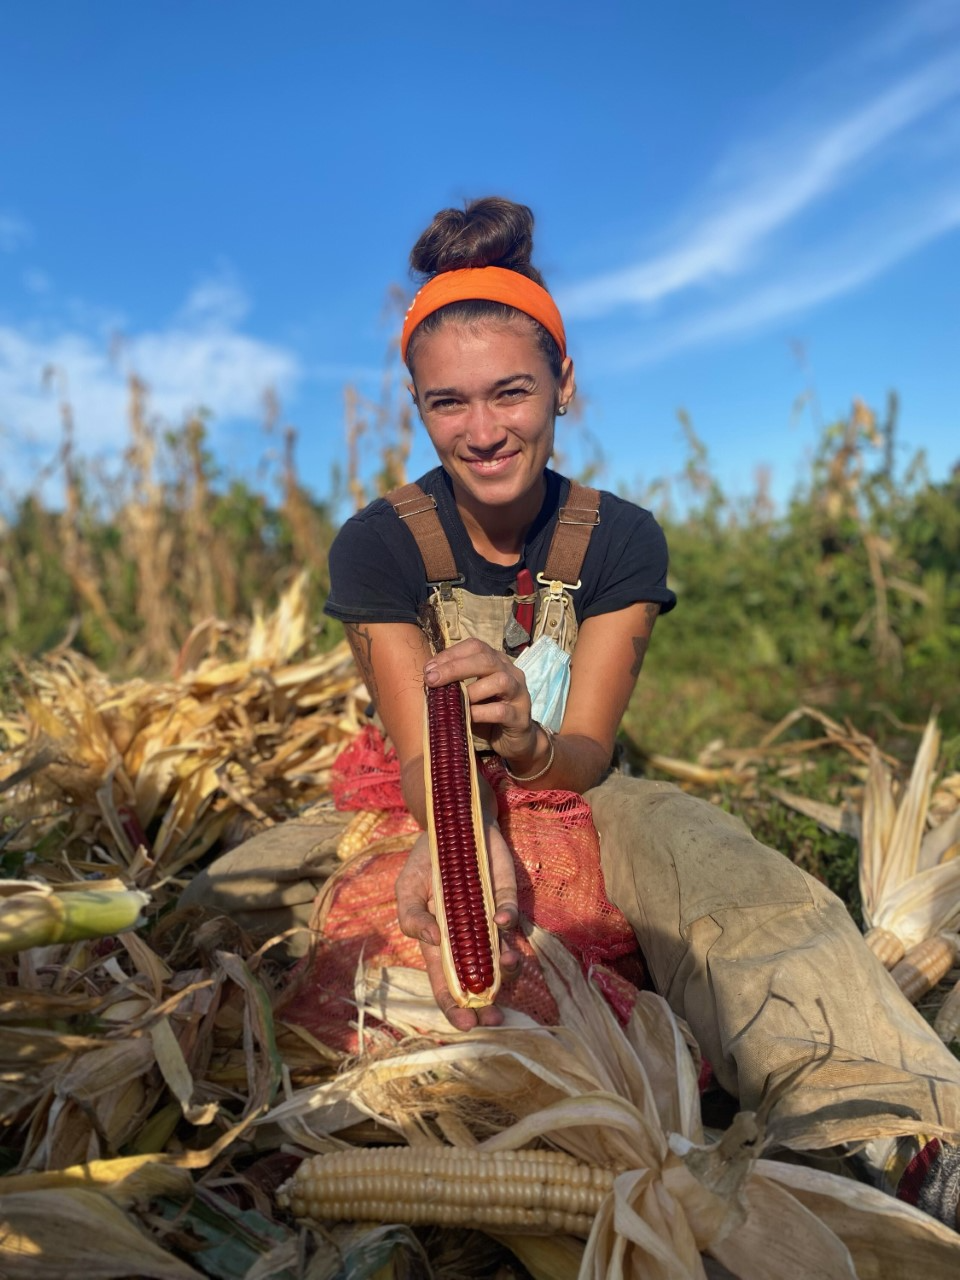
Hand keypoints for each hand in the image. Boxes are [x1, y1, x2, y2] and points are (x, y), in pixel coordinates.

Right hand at [395, 825, 520, 1030]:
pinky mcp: (505, 896)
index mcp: (440, 941)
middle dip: (488, 1001)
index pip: (446, 983)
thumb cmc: (426, 861)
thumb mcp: (406, 888)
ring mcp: (488, 918)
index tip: (466, 1025)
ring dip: (507, 965)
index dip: (455, 1007)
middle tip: (496, 1017)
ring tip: (507, 965)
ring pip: (502, 953)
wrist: (450, 823)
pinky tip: (501, 923)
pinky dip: (508, 921)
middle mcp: (468, 936)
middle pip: (479, 977)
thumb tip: (433, 941)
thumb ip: (410, 917)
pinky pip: (510, 914)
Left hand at [422, 637, 537, 764]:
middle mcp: (511, 672)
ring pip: (500, 681)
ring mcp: (519, 694)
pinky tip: (467, 717)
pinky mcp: (520, 717)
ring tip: (452, 700)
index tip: (429, 668)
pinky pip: (501, 711)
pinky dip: (481, 712)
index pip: (476, 646)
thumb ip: (454, 685)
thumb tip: (428, 678)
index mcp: (497, 662)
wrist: (516, 741)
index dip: (451, 654)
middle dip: (455, 667)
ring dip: (471, 690)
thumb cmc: (487, 714)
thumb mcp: (469, 696)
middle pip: (486, 659)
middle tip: (432, 680)